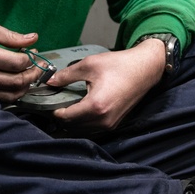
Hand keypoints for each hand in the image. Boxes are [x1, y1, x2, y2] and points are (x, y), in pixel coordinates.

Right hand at [0, 19, 40, 102]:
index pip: (16, 63)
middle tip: (37, 67)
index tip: (34, 53)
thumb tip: (33, 38)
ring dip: (24, 87)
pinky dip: (11, 94)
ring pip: (9, 94)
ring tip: (28, 75)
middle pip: (16, 82)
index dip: (30, 59)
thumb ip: (10, 35)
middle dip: (32, 75)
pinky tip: (14, 84)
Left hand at [49, 39, 165, 130]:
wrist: (145, 69)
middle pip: (72, 126)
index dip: (54, 110)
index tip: (48, 101)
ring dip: (72, 120)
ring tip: (66, 105)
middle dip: (62, 116)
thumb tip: (49, 81)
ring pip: (82, 129)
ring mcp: (110, 124)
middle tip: (55, 102)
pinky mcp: (115, 123)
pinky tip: (80, 108)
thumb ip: (67, 75)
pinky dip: (83, 121)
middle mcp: (103, 120)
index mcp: (95, 106)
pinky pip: (93, 127)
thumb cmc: (119, 65)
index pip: (66, 117)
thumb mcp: (90, 64)